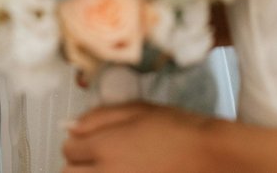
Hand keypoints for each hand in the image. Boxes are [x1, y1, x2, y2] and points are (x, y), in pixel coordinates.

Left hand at [62, 102, 214, 172]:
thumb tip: (73, 125)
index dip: (79, 139)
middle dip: (77, 163)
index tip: (90, 138)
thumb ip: (100, 116)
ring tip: (110, 167)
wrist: (207, 157)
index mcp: (105, 146)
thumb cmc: (177, 129)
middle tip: (95, 157)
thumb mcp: (139, 110)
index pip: (69, 146)